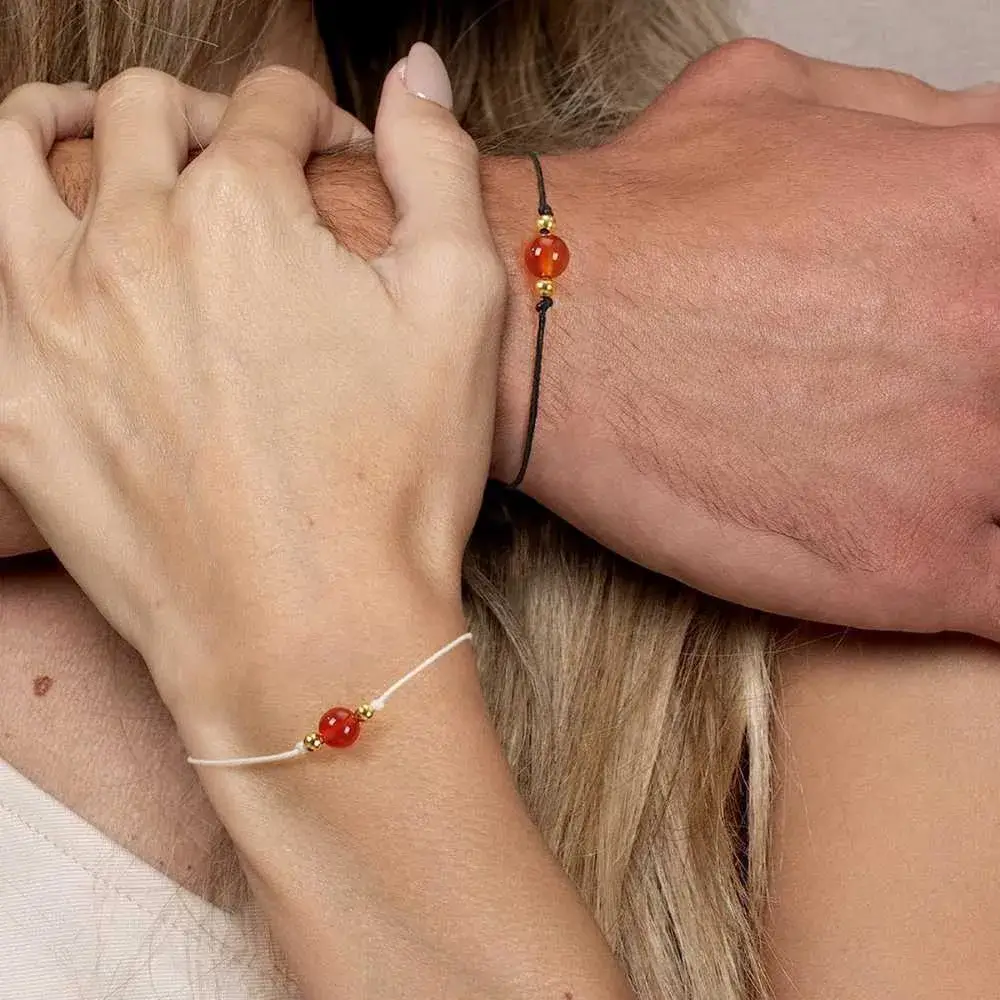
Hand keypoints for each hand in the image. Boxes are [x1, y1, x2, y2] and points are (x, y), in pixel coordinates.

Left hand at [0, 54, 503, 716]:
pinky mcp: (13, 399)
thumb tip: (415, 69)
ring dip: (60, 121)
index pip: (274, 107)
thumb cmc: (395, 477)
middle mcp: (132, 239)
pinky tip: (48, 259)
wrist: (310, 631)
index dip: (319, 119)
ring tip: (91, 132)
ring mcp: (55, 318)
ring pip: (18, 156)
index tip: (336, 155)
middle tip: (240, 155)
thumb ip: (437, 165)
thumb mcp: (460, 307)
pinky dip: (7, 240)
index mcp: (245, 207)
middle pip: (148, 112)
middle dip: (207, 113)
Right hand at [519, 39, 999, 638]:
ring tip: (926, 480)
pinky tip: (942, 562)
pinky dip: (986, 585)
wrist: (539, 331)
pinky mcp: (909, 568)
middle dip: (983, 391)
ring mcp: (967, 458)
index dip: (993, 302)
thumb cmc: (640, 220)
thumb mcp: (778, 97)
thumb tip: (975, 139)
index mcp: (990, 205)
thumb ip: (914, 120)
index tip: (963, 333)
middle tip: (927, 403)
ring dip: (989, 493)